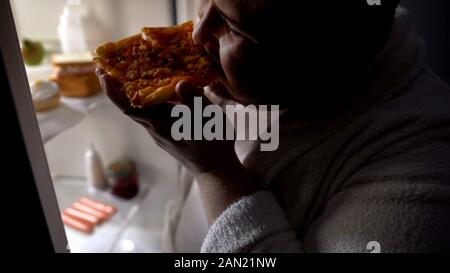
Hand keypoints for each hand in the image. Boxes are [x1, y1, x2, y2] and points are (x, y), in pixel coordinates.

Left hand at [96, 68, 238, 174]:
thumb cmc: (213, 145)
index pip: (129, 107)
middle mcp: (155, 128)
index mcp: (161, 123)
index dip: (114, 92)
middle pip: (129, 106)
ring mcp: (159, 131)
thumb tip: (180, 82)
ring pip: (140, 109)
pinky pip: (151, 112)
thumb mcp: (209, 120)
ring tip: (129, 70)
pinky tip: (155, 88)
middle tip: (107, 65)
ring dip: (130, 92)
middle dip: (117, 86)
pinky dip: (146, 98)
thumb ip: (195, 100)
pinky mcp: (166, 132)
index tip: (103, 75)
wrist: (215, 170)